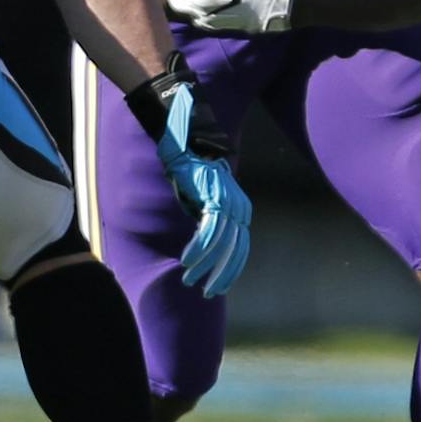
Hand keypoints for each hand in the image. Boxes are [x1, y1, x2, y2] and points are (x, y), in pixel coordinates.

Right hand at [128, 58, 251, 297]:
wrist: (181, 128)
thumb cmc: (187, 158)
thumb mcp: (196, 188)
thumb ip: (199, 208)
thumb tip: (197, 229)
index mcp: (235, 202)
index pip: (239, 242)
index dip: (231, 266)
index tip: (220, 285)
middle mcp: (234, 202)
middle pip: (236, 248)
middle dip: (223, 273)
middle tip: (210, 293)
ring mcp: (224, 198)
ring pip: (223, 244)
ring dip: (207, 266)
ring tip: (194, 283)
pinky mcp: (211, 194)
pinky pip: (209, 230)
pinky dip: (200, 249)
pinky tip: (188, 263)